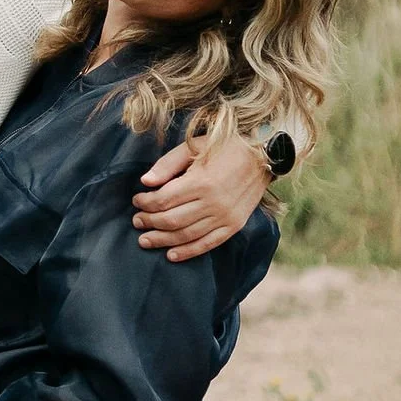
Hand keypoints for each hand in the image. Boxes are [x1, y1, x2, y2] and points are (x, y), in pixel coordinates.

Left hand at [132, 132, 268, 261]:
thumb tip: (145, 182)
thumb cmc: (225, 146)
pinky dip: (188, 252)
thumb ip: (168, 164)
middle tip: (137, 221)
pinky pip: (208, 244)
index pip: (163, 200)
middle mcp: (213, 203)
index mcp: (201, 181)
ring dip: (162, 240)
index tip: (137, 200)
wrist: (263, 155)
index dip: (145, 203)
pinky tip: (171, 255)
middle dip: (149, 222)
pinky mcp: (234, 225)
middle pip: (171, 220)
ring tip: (146, 240)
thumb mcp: (194, 146)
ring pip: (186, 235)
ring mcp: (225, 217)